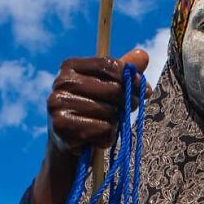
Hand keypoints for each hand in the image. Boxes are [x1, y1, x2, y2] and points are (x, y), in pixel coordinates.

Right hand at [33, 48, 149, 203]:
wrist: (68, 149)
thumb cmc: (92, 115)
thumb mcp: (108, 91)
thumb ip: (124, 73)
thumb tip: (142, 54)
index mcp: (70, 66)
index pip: (109, 65)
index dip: (132, 78)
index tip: (145, 89)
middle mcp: (60, 82)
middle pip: (113, 89)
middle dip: (128, 102)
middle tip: (129, 111)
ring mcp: (58, 104)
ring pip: (109, 111)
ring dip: (115, 123)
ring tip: (104, 127)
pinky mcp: (61, 126)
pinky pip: (102, 129)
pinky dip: (107, 138)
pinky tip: (96, 140)